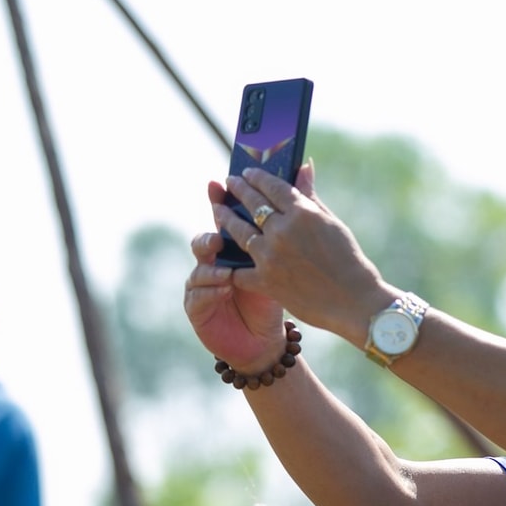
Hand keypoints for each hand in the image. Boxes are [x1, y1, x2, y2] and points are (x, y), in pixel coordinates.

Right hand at [184, 186, 291, 373]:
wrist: (268, 342)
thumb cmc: (282, 296)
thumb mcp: (290, 251)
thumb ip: (295, 209)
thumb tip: (307, 164)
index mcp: (236, 246)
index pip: (227, 218)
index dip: (222, 200)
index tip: (222, 183)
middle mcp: (214, 263)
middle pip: (208, 236)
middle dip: (214, 226)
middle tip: (222, 216)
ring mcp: (203, 284)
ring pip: (199, 265)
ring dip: (209, 259)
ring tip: (219, 254)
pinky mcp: (198, 308)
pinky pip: (197, 295)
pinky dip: (209, 289)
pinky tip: (222, 285)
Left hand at [205, 163, 395, 345]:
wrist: (354, 302)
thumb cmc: (349, 260)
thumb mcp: (332, 223)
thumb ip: (311, 196)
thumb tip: (303, 165)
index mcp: (302, 213)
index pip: (271, 186)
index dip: (257, 176)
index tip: (248, 172)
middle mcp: (282, 231)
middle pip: (252, 203)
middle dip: (238, 189)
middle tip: (230, 182)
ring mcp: (270, 256)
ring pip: (238, 231)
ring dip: (225, 218)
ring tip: (218, 210)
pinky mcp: (265, 282)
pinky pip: (239, 270)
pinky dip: (232, 264)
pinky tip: (225, 257)